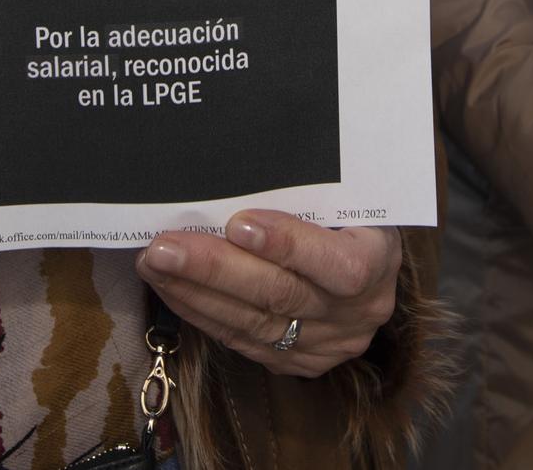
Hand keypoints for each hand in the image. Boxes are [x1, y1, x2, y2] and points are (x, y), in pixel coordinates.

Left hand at [137, 211, 400, 378]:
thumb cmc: (350, 212)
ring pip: (253, 322)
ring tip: (153, 264)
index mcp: (379, 261)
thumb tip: (236, 171)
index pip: (337, 263)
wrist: (368, 258)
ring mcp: (327, 343)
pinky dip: (202, 312)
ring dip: (195, 292)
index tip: (238, 223)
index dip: (287, 245)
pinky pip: (242, 340)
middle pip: (281, 294)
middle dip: (216, 269)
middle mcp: (357, 312)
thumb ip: (306, 192)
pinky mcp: (297, 361)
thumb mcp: (346, 195)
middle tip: (165, 247)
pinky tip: (171, 289)